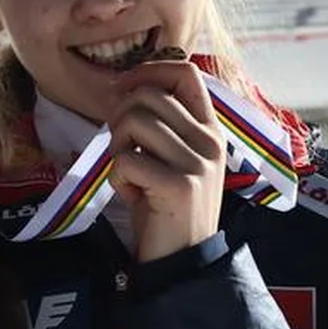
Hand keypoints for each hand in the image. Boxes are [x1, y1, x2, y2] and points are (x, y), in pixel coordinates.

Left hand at [107, 59, 226, 262]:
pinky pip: (126, 159)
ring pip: (134, 122)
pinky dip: (117, 178)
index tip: (123, 89)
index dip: (148, 71)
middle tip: (122, 147)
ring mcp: (197, 163)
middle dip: (120, 116)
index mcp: (210, 129)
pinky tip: (133, 195)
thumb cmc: (167, 205)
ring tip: (130, 173)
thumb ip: (159, 125)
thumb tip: (122, 89)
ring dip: (117, 147)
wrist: (182, 258)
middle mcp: (210, 141)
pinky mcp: (179, 185)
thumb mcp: (172, 158)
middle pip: (148, 96)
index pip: (185, 73)